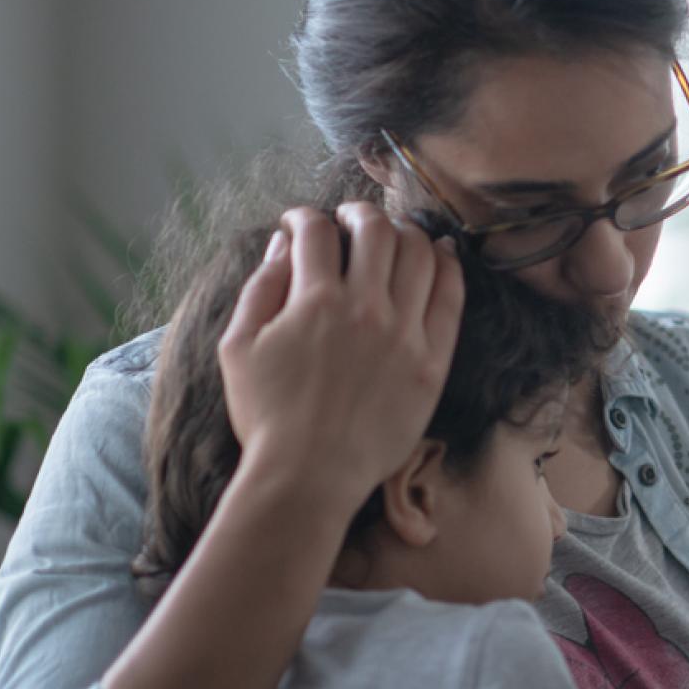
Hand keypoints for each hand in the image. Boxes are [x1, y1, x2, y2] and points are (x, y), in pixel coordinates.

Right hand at [218, 203, 464, 510]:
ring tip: (392, 234)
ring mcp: (404, 333)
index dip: (304, 216)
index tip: (300, 222)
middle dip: (359, 212)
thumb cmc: (267, 414)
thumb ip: (261, 287)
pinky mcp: (433, 360)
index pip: (316, 231)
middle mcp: (364, 308)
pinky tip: (439, 253)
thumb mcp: (238, 347)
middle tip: (350, 219)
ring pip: (419, 253)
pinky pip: (451, 297)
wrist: (310, 476)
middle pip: (376, 229)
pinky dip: (447, 265)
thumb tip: (284, 244)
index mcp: (313, 301)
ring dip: (405, 231)